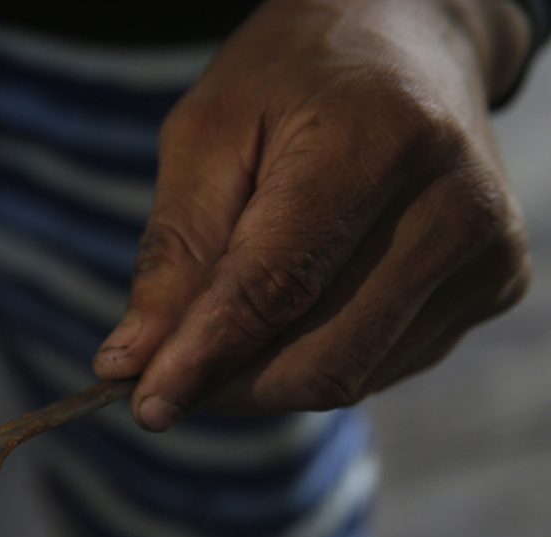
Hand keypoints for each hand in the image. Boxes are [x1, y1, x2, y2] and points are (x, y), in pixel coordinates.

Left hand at [93, 0, 532, 429]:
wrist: (403, 45)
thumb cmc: (290, 80)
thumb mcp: (208, 134)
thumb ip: (174, 251)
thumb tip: (132, 361)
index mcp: (380, 136)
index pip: (279, 284)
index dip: (205, 356)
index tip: (144, 404)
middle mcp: (456, 203)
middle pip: (322, 356)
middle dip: (228, 382)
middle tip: (163, 374)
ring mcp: (488, 254)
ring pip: (349, 376)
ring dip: (264, 377)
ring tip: (222, 327)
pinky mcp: (493, 286)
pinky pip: (380, 367)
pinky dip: (312, 360)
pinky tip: (291, 311)